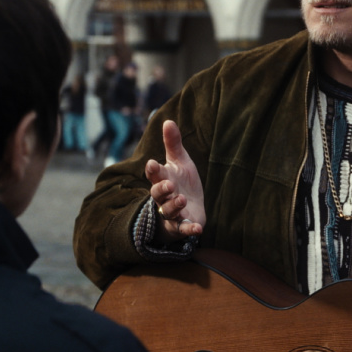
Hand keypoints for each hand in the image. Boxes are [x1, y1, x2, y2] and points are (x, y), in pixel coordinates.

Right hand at [144, 120, 205, 242]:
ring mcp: (172, 213)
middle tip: (169, 184)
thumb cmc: (180, 182)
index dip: (153, 170)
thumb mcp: (179, 161)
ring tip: (181, 200)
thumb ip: (173, 144)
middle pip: (158, 194)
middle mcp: (164, 197)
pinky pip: (184, 230)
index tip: (153, 163)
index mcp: (163, 179)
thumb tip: (168, 120)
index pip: (154, 174)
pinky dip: (189, 230)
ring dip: (174, 206)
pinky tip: (198, 229)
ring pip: (169, 211)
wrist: (188, 207)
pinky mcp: (182, 226)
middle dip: (162, 190)